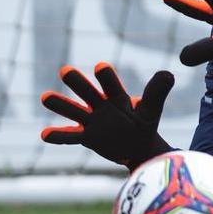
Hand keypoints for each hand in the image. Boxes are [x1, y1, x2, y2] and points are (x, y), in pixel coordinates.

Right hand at [40, 62, 174, 169]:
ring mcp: (92, 121)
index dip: (107, 77)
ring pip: (74, 111)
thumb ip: (156, 92)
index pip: (111, 85)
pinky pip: (71, 136)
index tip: (101, 66)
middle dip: (78, 83)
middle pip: (88, 92)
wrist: (139, 147)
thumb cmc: (144, 123)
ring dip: (61, 105)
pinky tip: (44, 134)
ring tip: (45, 97)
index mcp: (117, 96)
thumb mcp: (151, 108)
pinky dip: (59, 136)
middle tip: (65, 70)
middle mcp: (102, 105)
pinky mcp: (87, 137)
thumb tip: (168, 74)